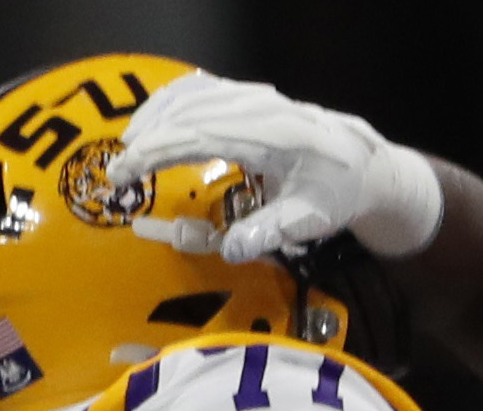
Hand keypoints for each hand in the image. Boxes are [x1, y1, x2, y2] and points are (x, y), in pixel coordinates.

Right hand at [108, 73, 443, 264]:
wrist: (366, 165)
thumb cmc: (336, 195)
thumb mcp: (309, 220)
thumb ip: (268, 232)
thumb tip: (227, 250)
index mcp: (277, 135)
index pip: (203, 135)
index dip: (157, 152)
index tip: (125, 175)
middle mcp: (265, 108)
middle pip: (191, 112)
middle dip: (147, 140)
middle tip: (116, 175)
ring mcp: (258, 97)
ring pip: (195, 94)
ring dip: (155, 118)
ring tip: (128, 149)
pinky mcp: (253, 97)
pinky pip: (205, 88)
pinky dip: (172, 101)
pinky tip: (153, 118)